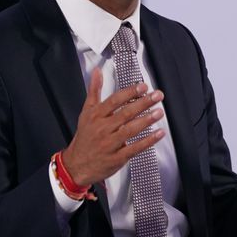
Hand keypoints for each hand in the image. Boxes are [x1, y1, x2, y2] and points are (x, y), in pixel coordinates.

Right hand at [61, 67, 165, 186]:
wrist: (77, 165)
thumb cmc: (85, 137)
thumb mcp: (86, 112)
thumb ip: (94, 91)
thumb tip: (97, 72)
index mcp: (96, 116)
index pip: (114, 101)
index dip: (129, 93)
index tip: (143, 87)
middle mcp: (103, 128)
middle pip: (125, 113)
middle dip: (143, 103)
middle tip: (157, 96)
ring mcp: (110, 143)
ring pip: (130, 130)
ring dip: (147, 120)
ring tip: (159, 112)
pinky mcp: (117, 158)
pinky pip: (134, 148)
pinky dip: (148, 141)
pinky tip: (158, 133)